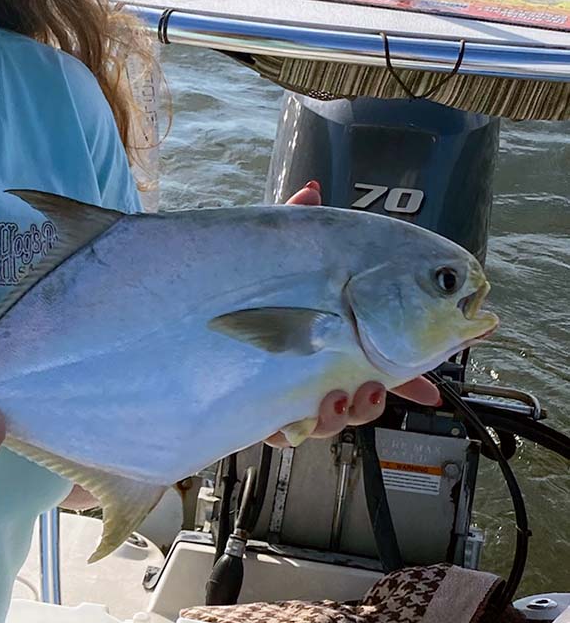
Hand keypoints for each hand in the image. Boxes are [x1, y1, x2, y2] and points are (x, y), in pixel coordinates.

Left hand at [263, 182, 440, 447]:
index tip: (429, 387)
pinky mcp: (261, 410)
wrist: (193, 312)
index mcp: (333, 340)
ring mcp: (290, 392)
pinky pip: (286, 432)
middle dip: (371, 402)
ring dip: (338, 414)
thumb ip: (297, 225)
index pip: (379, 364)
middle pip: (360, 401)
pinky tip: (294, 416)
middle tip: (370, 387)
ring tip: (332, 395)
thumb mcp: (276, 255)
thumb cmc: (248, 284)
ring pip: (329, 420)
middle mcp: (316, 370)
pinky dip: (294, 428)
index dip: (409, 378)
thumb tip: (311, 190)